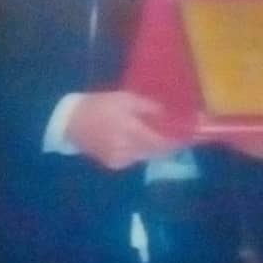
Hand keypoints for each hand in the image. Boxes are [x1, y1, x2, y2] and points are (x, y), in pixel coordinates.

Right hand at [64, 91, 182, 169]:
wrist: (70, 122)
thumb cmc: (99, 105)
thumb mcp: (125, 98)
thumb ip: (149, 107)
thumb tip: (169, 114)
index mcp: (130, 130)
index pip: (161, 141)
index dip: (177, 140)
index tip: (191, 135)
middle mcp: (127, 149)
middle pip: (156, 151)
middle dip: (170, 144)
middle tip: (182, 136)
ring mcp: (120, 159)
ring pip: (147, 156)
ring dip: (157, 148)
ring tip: (165, 137)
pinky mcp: (114, 164)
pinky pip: (135, 158)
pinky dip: (142, 151)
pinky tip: (140, 141)